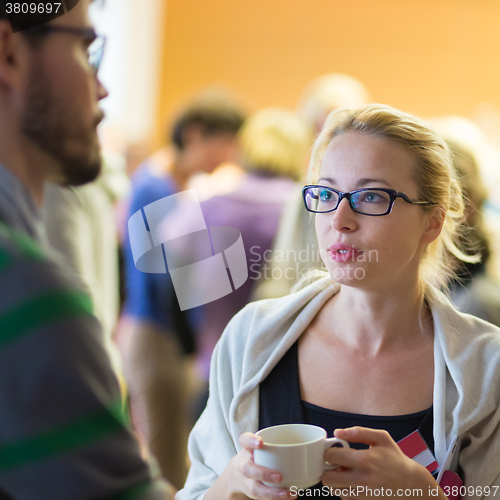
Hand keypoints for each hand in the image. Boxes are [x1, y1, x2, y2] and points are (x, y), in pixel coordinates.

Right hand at [226, 432, 292, 498]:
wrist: (237, 474)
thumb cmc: (255, 455)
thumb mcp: (258, 445)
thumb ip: (276, 442)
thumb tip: (310, 444)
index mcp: (246, 448)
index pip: (244, 440)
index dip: (251, 441)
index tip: (260, 442)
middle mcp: (244, 464)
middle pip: (248, 469)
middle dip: (263, 474)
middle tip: (278, 477)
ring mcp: (247, 481)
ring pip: (255, 489)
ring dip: (272, 493)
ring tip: (287, 493)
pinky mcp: (252, 492)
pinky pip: (262, 498)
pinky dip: (276, 497)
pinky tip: (289, 495)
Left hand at [322, 427, 439, 498]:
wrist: (413, 485)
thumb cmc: (396, 460)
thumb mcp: (381, 438)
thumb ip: (358, 432)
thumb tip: (337, 432)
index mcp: (364, 460)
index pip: (331, 456)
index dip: (329, 452)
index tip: (334, 451)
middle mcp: (361, 480)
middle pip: (327, 478)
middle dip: (328, 469)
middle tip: (336, 464)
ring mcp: (362, 495)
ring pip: (334, 490)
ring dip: (336, 481)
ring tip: (346, 473)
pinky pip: (345, 498)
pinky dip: (345, 490)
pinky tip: (354, 483)